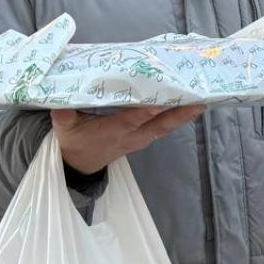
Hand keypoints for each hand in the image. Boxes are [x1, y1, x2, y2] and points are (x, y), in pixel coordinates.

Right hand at [50, 104, 203, 174]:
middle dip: (179, 112)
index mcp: (113, 131)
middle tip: (199, 98)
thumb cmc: (74, 141)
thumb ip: (63, 116)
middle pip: (159, 124)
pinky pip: (165, 127)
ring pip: (166, 126)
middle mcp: (132, 135)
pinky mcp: (145, 137)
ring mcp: (141, 138)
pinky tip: (191, 104)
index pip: (131, 120)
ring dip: (184, 114)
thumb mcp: (64, 130)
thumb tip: (59, 104)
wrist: (80, 164)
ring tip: (203, 99)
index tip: (160, 102)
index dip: (145, 112)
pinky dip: (178, 116)